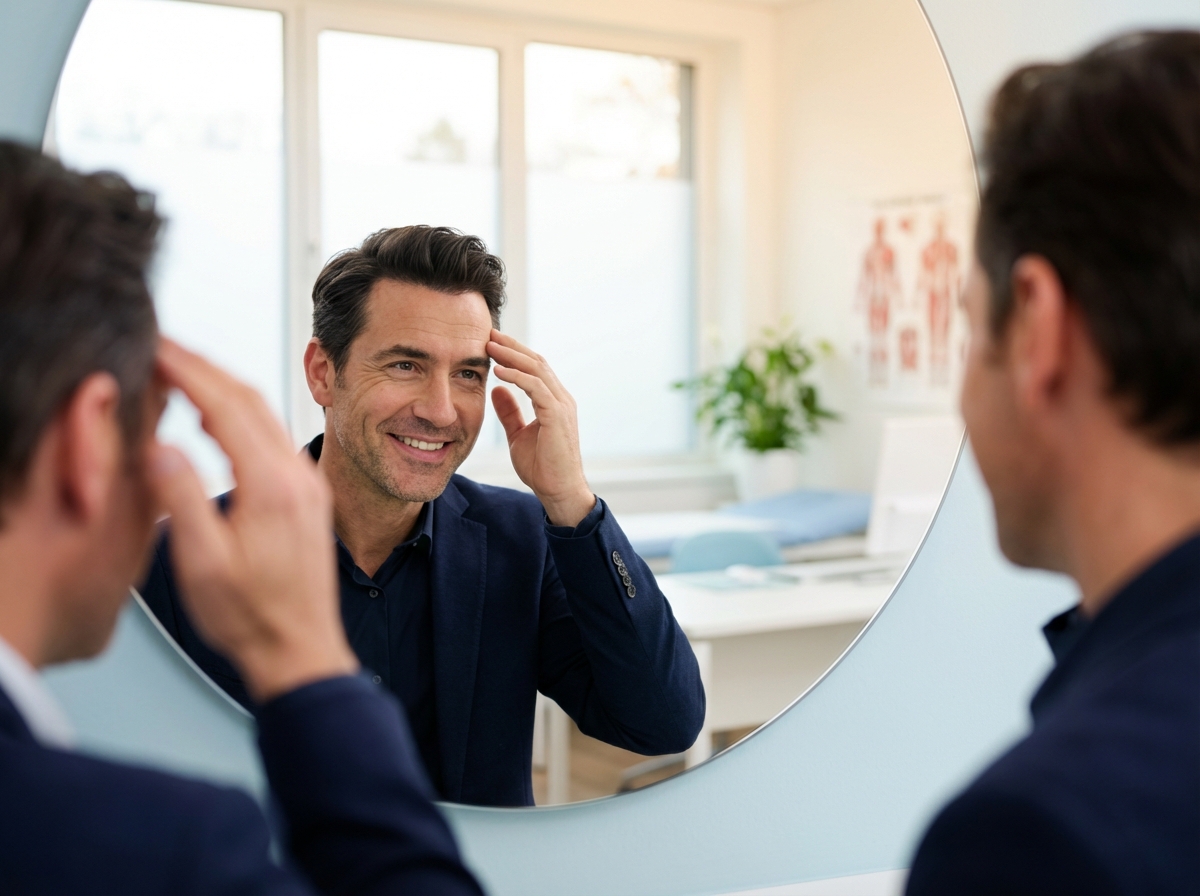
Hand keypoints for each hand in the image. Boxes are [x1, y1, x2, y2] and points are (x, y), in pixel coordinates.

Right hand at [147, 339, 357, 703]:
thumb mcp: (203, 562)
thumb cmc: (251, 616)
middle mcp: (298, 475)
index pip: (226, 404)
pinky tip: (216, 419)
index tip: (156, 346)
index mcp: (272, 484)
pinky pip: (273, 436)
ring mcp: (307, 484)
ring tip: (180, 372)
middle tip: (162, 348)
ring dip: (222, 388)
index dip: (187, 368)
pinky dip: (240, 415)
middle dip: (204, 367)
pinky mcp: (307, 496)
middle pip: (249, 399)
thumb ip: (180, 499)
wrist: (299, 648)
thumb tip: (160, 443)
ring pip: (264, 414)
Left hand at [488, 330, 594, 526]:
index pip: (534, 368)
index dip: (513, 353)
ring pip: (537, 369)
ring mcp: (561, 405)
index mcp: (553, 401)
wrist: (559, 491)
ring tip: (490, 345)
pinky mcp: (557, 415)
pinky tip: (499, 370)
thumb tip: (497, 389)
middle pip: (536, 361)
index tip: (490, 342)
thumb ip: (509, 412)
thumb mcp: (518, 435)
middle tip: (488, 333)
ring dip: (512, 355)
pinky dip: (517, 376)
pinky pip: (536, 388)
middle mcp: (561, 398)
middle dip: (511, 346)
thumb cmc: (542, 468)